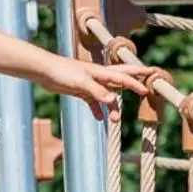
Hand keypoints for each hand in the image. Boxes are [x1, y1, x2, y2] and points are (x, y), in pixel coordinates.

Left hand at [38, 53, 153, 112]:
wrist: (44, 71)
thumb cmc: (62, 72)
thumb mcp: (82, 83)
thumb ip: (98, 91)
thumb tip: (114, 101)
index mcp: (101, 72)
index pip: (124, 77)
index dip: (136, 83)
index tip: (148, 89)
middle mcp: (99, 77)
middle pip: (121, 80)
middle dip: (134, 83)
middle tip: (146, 87)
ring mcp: (90, 84)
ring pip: (107, 96)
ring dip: (112, 107)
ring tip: (115, 120)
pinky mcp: (81, 91)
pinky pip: (93, 102)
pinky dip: (97, 110)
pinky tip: (99, 118)